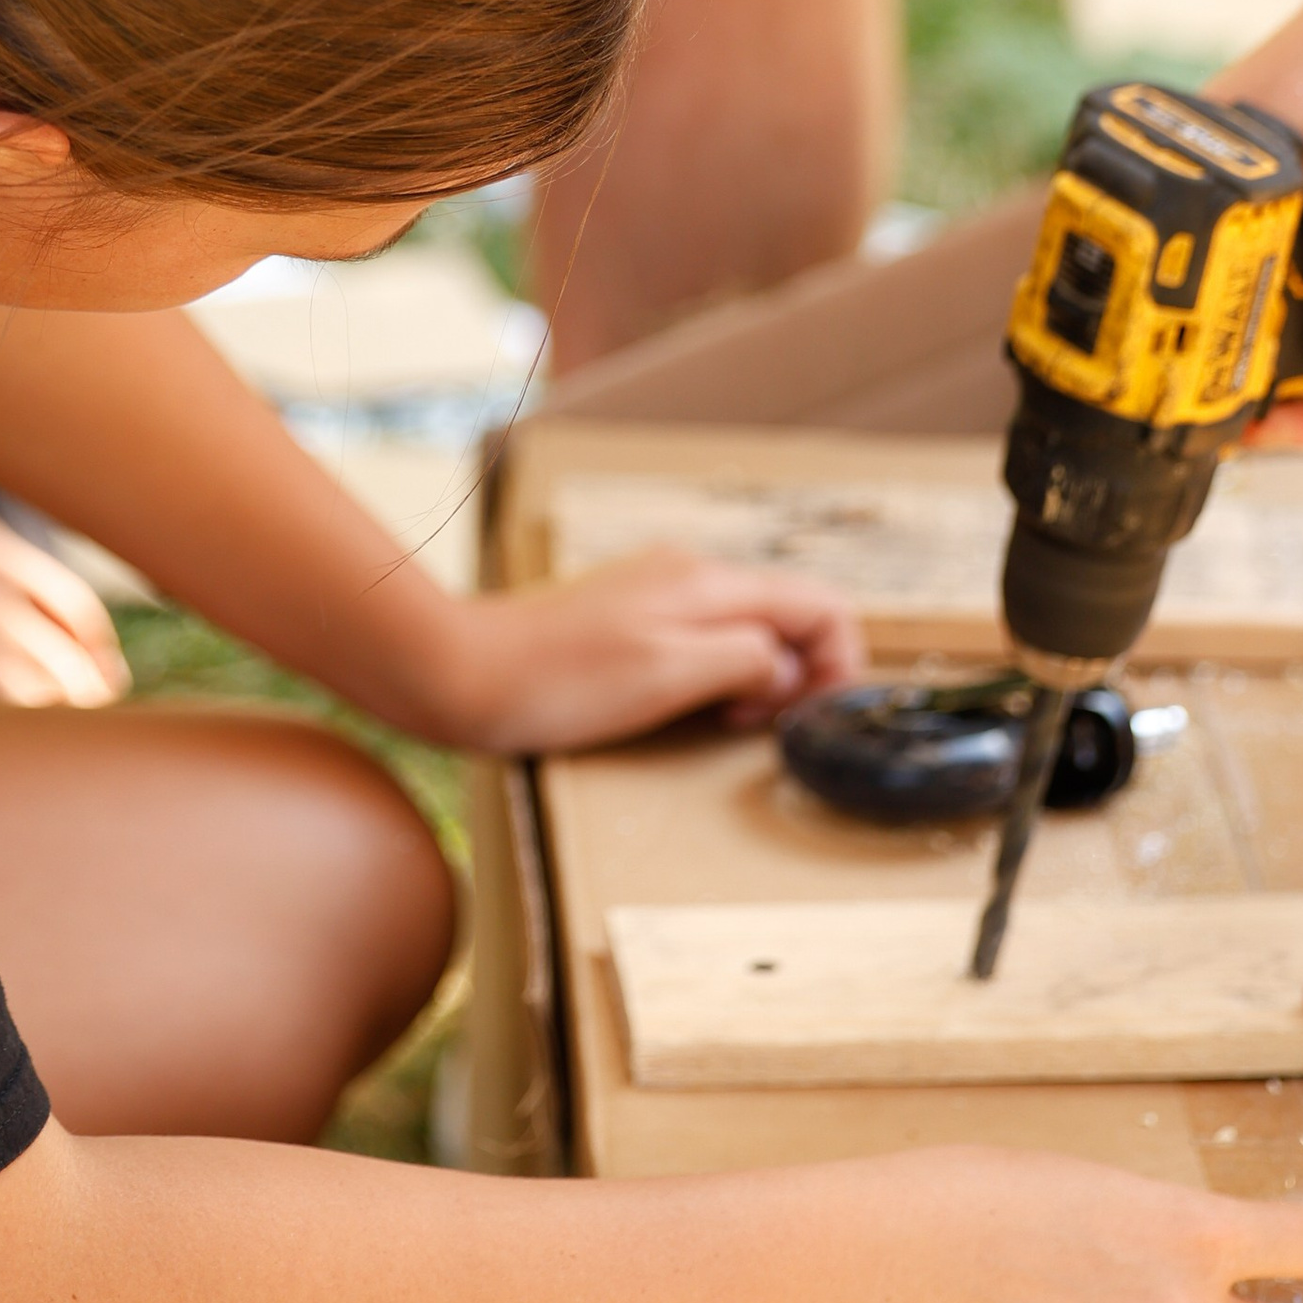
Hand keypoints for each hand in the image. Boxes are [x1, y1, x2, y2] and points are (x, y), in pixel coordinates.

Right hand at [0, 383, 130, 709]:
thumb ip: (12, 571)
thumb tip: (68, 618)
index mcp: (8, 560)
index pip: (79, 613)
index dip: (100, 649)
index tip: (109, 672)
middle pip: (66, 665)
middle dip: (84, 692)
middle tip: (91, 708)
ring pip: (24, 696)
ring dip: (39, 712)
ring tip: (46, 726)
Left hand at [428, 552, 867, 751]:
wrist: (464, 673)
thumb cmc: (561, 682)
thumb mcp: (669, 674)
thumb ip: (743, 660)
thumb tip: (785, 666)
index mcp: (708, 582)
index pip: (820, 602)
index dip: (838, 662)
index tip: (814, 718)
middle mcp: (690, 574)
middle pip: (787, 613)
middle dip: (798, 673)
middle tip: (760, 728)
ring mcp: (658, 592)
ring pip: (747, 629)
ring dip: (758, 678)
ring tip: (725, 723)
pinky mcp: (631, 618)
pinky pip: (705, 640)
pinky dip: (718, 676)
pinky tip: (688, 710)